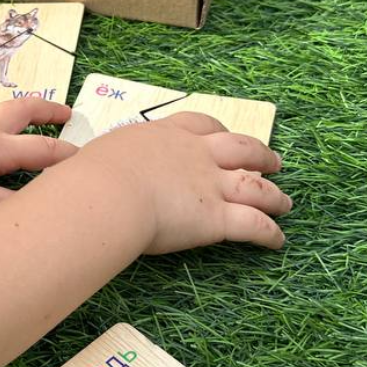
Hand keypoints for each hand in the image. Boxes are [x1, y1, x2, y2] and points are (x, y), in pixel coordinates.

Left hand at [0, 97, 76, 223]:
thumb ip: (8, 205)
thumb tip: (40, 206)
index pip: (46, 150)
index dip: (72, 157)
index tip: (91, 162)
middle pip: (26, 110)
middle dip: (51, 112)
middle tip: (69, 114)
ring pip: (3, 108)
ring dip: (26, 110)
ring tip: (36, 115)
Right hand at [68, 111, 291, 253]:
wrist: (106, 193)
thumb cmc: (90, 176)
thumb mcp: (99, 156)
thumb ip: (106, 162)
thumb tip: (81, 171)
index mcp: (164, 135)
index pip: (200, 125)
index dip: (218, 131)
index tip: (225, 136)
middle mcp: (194, 155)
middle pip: (240, 148)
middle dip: (260, 155)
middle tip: (274, 161)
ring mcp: (210, 185)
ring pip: (256, 186)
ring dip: (274, 195)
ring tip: (285, 203)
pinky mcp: (217, 218)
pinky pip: (254, 226)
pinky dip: (271, 234)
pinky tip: (278, 241)